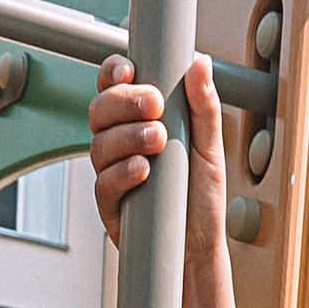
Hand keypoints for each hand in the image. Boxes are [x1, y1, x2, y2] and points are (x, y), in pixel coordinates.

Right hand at [87, 54, 226, 262]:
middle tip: (155, 106)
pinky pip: (103, 182)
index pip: (114, 86)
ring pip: (99, 143)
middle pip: (100, 109)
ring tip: (158, 141)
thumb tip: (201, 63)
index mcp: (138, 120)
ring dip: (128, 136)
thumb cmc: (201, 195)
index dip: (113, 73)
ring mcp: (111, 171)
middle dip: (124, 102)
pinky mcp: (109, 203)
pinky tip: (143, 169)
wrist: (198, 244)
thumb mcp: (209, 145)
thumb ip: (203, 106)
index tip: (129, 71)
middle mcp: (120, 142)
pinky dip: (122, 172)